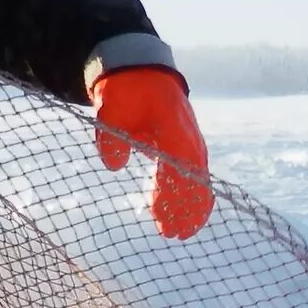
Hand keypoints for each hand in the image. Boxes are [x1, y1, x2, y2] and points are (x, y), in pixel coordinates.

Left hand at [93, 65, 213, 239]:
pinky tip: (172, 213)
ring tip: (173, 231)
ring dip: (185, 207)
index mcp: (174, 131)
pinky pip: (192, 176)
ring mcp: (190, 144)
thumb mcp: (111, 110)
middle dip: (185, 210)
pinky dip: (184, 196)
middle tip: (171, 234)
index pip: (182, 172)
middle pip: (194, 182)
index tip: (167, 222)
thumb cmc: (127, 91)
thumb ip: (111, 138)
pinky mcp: (185, 148)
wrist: (142, 73)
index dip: (176, 200)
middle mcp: (188, 140)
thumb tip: (115, 165)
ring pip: (195, 182)